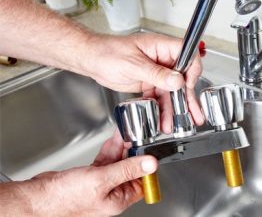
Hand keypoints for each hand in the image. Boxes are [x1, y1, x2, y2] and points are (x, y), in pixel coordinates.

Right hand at [0, 131, 153, 215]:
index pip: (142, 181)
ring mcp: (101, 184)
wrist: (39, 197)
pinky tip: (112, 141)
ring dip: (120, 148)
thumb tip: (150, 164)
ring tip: (125, 133)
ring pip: (116, 162)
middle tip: (135, 135)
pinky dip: (108, 151)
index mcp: (119, 199)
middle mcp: (112, 193)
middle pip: (129, 168)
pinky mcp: (90, 177)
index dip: (146, 165)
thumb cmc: (65, 198)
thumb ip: (127, 169)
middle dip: (132, 151)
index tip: (148, 149)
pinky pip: (105, 161)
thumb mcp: (102, 180)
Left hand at [85, 33, 203, 132]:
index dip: (191, 69)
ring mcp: (156, 72)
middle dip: (188, 97)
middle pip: (182, 77)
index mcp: (160, 46)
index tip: (188, 85)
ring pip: (171, 91)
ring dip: (175, 108)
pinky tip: (165, 120)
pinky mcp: (149, 83)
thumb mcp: (133, 64)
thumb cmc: (107, 53)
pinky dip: (162, 109)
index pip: (186, 53)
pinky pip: (160, 97)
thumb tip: (177, 80)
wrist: (92, 61)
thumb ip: (156, 73)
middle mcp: (161, 59)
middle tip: (195, 113)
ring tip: (179, 123)